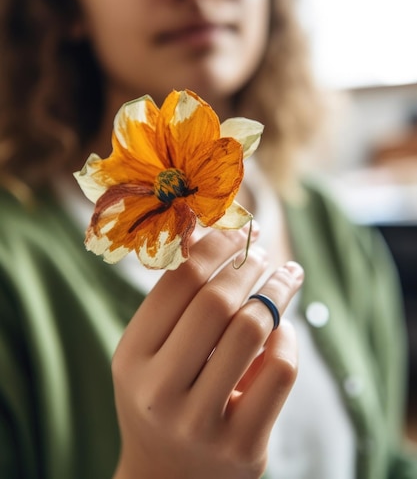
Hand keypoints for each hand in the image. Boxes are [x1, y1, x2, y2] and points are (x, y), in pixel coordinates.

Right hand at [112, 225, 303, 478]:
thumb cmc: (163, 397)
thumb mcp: (149, 353)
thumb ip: (175, 301)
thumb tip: (210, 229)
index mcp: (131, 358)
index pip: (178, 282)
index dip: (215, 246)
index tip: (238, 229)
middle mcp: (159, 391)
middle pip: (217, 302)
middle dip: (248, 264)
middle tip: (262, 251)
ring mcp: (201, 424)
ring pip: (253, 330)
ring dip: (278, 291)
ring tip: (287, 275)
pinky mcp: (244, 448)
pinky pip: (280, 371)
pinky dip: (289, 340)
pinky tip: (283, 330)